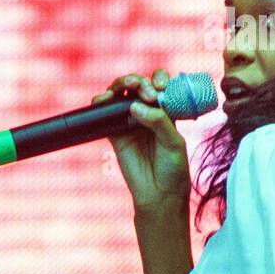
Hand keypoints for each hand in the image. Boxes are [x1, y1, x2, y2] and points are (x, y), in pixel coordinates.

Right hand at [93, 69, 189, 212]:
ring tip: (126, 87)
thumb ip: (158, 121)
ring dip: (121, 84)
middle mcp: (147, 114)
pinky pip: (104, 114)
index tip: (161, 87)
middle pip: (138, 86)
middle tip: (146, 93)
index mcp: (166, 112)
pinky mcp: (114, 133)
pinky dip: (101, 102)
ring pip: (121, 95)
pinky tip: (105, 99)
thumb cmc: (173, 169)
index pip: (161, 86)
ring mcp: (129, 122)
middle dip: (140, 82)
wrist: (158, 194)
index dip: (159, 80)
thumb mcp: (173, 142)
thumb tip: (134, 105)